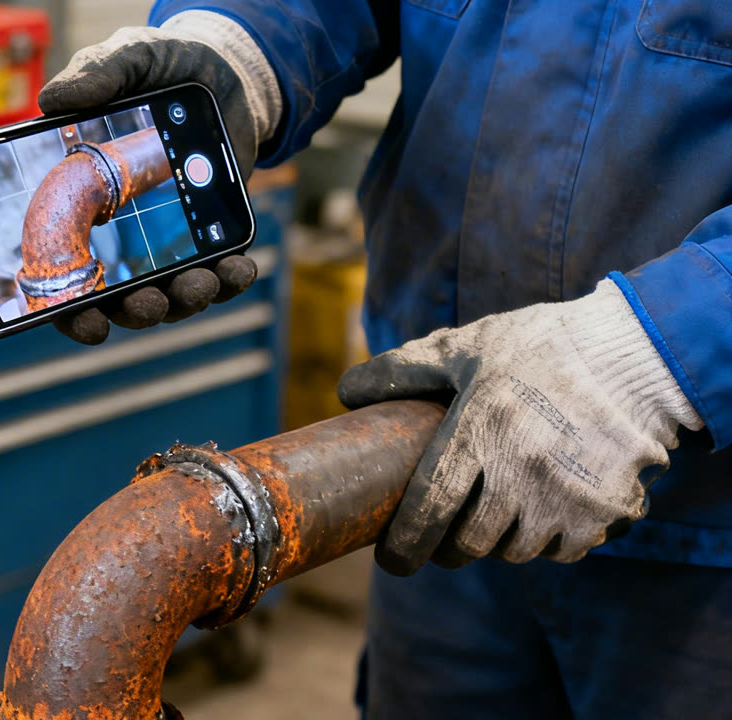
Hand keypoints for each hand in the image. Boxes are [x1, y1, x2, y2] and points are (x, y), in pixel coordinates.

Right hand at [40, 12, 279, 344]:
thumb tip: (50, 101)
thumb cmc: (160, 71)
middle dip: (136, 311)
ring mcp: (168, 243)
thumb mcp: (128, 61)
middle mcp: (121, 238)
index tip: (88, 323)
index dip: (70, 310)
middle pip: (121, 300)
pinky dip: (230, 279)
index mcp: (80, 209)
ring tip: (200, 283)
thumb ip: (94, 76)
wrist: (223, 72)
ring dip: (185, 299)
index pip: (65, 277)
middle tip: (148, 303)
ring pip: (171, 295)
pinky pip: (218, 273)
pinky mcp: (211, 236)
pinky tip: (240, 268)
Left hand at [337, 280, 703, 575]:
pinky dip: (546, 540)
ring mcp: (567, 496)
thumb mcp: (465, 346)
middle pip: (469, 543)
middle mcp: (522, 472)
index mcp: (479, 431)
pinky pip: (562, 550)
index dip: (404, 544)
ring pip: (515, 551)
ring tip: (491, 515)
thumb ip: (403, 371)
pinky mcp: (605, 511)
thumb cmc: (539, 345)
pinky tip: (539, 512)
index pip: (429, 508)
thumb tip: (345, 392)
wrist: (636, 352)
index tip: (392, 558)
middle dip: (448, 547)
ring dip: (497, 542)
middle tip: (441, 535)